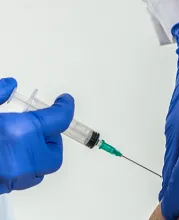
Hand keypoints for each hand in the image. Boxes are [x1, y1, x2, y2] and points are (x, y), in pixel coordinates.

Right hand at [0, 77, 73, 192]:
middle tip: (39, 128)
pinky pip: (28, 177)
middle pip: (55, 150)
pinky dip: (27, 165)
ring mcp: (16, 177)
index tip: (66, 101)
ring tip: (24, 141)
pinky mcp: (6, 188)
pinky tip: (13, 155)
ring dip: (40, 152)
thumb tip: (11, 84)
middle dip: (50, 137)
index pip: (59, 118)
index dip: (65, 107)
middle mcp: (24, 158)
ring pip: (44, 166)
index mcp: (19, 132)